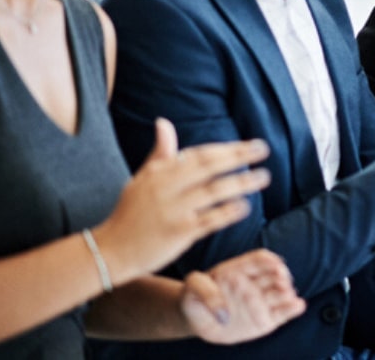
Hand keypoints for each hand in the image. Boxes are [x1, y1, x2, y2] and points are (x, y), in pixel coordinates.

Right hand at [93, 119, 271, 285]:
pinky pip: (209, 220)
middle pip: (209, 167)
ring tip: (262, 177)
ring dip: (241, 183)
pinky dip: (227, 212)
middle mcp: (166, 188)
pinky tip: (245, 207)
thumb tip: (163, 122)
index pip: (198, 154)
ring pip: (213, 192)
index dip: (225, 148)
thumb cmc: (131, 213)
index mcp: (159, 172)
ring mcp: (173, 210)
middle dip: (238, 155)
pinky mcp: (178, 233)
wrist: (111, 251)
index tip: (249, 143)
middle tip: (263, 149)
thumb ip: (160, 153)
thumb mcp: (142, 179)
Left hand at [182, 249, 304, 344]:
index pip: (259, 259)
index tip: (275, 264)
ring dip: (288, 293)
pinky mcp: (266, 318)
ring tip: (289, 296)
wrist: (197, 318)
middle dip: (281, 277)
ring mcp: (261, 300)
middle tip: (282, 282)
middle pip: (274, 275)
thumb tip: (224, 313)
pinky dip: (292, 309)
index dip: (269, 261)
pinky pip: (282, 313)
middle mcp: (254, 282)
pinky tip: (298, 306)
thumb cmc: (194, 298)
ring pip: (280, 293)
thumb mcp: (192, 288)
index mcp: (240, 269)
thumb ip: (205, 292)